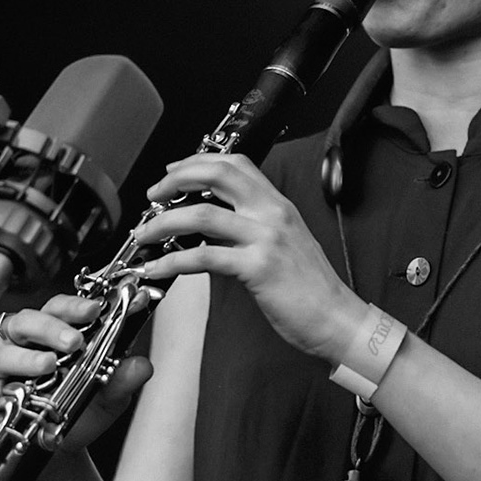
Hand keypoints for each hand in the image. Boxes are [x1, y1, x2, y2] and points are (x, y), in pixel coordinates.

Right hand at [0, 295, 153, 450]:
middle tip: (75, 341)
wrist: (55, 452)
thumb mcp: (108, 397)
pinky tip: (13, 394)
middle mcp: (20, 344)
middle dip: (51, 327)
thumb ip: (123, 379)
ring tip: (49, 366)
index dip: (75, 305)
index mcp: (50, 333)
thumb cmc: (76, 413)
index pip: (58, 308)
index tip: (96, 309)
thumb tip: (141, 366)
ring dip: (27, 358)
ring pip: (3, 351)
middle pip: (26, 321)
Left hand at [132, 153, 367, 361]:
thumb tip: (208, 228)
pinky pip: (203, 257)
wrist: (336, 317)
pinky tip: (155, 268)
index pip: (236, 164)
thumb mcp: (284, 243)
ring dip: (163, 223)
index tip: (173, 172)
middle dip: (175, 180)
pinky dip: (171, 262)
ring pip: (202, 215)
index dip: (198, 162)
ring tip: (144, 235)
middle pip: (217, 175)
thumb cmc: (309, 287)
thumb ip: (250, 228)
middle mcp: (272, 213)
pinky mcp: (257, 268)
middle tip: (153, 196)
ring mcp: (265, 238)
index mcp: (278, 204)